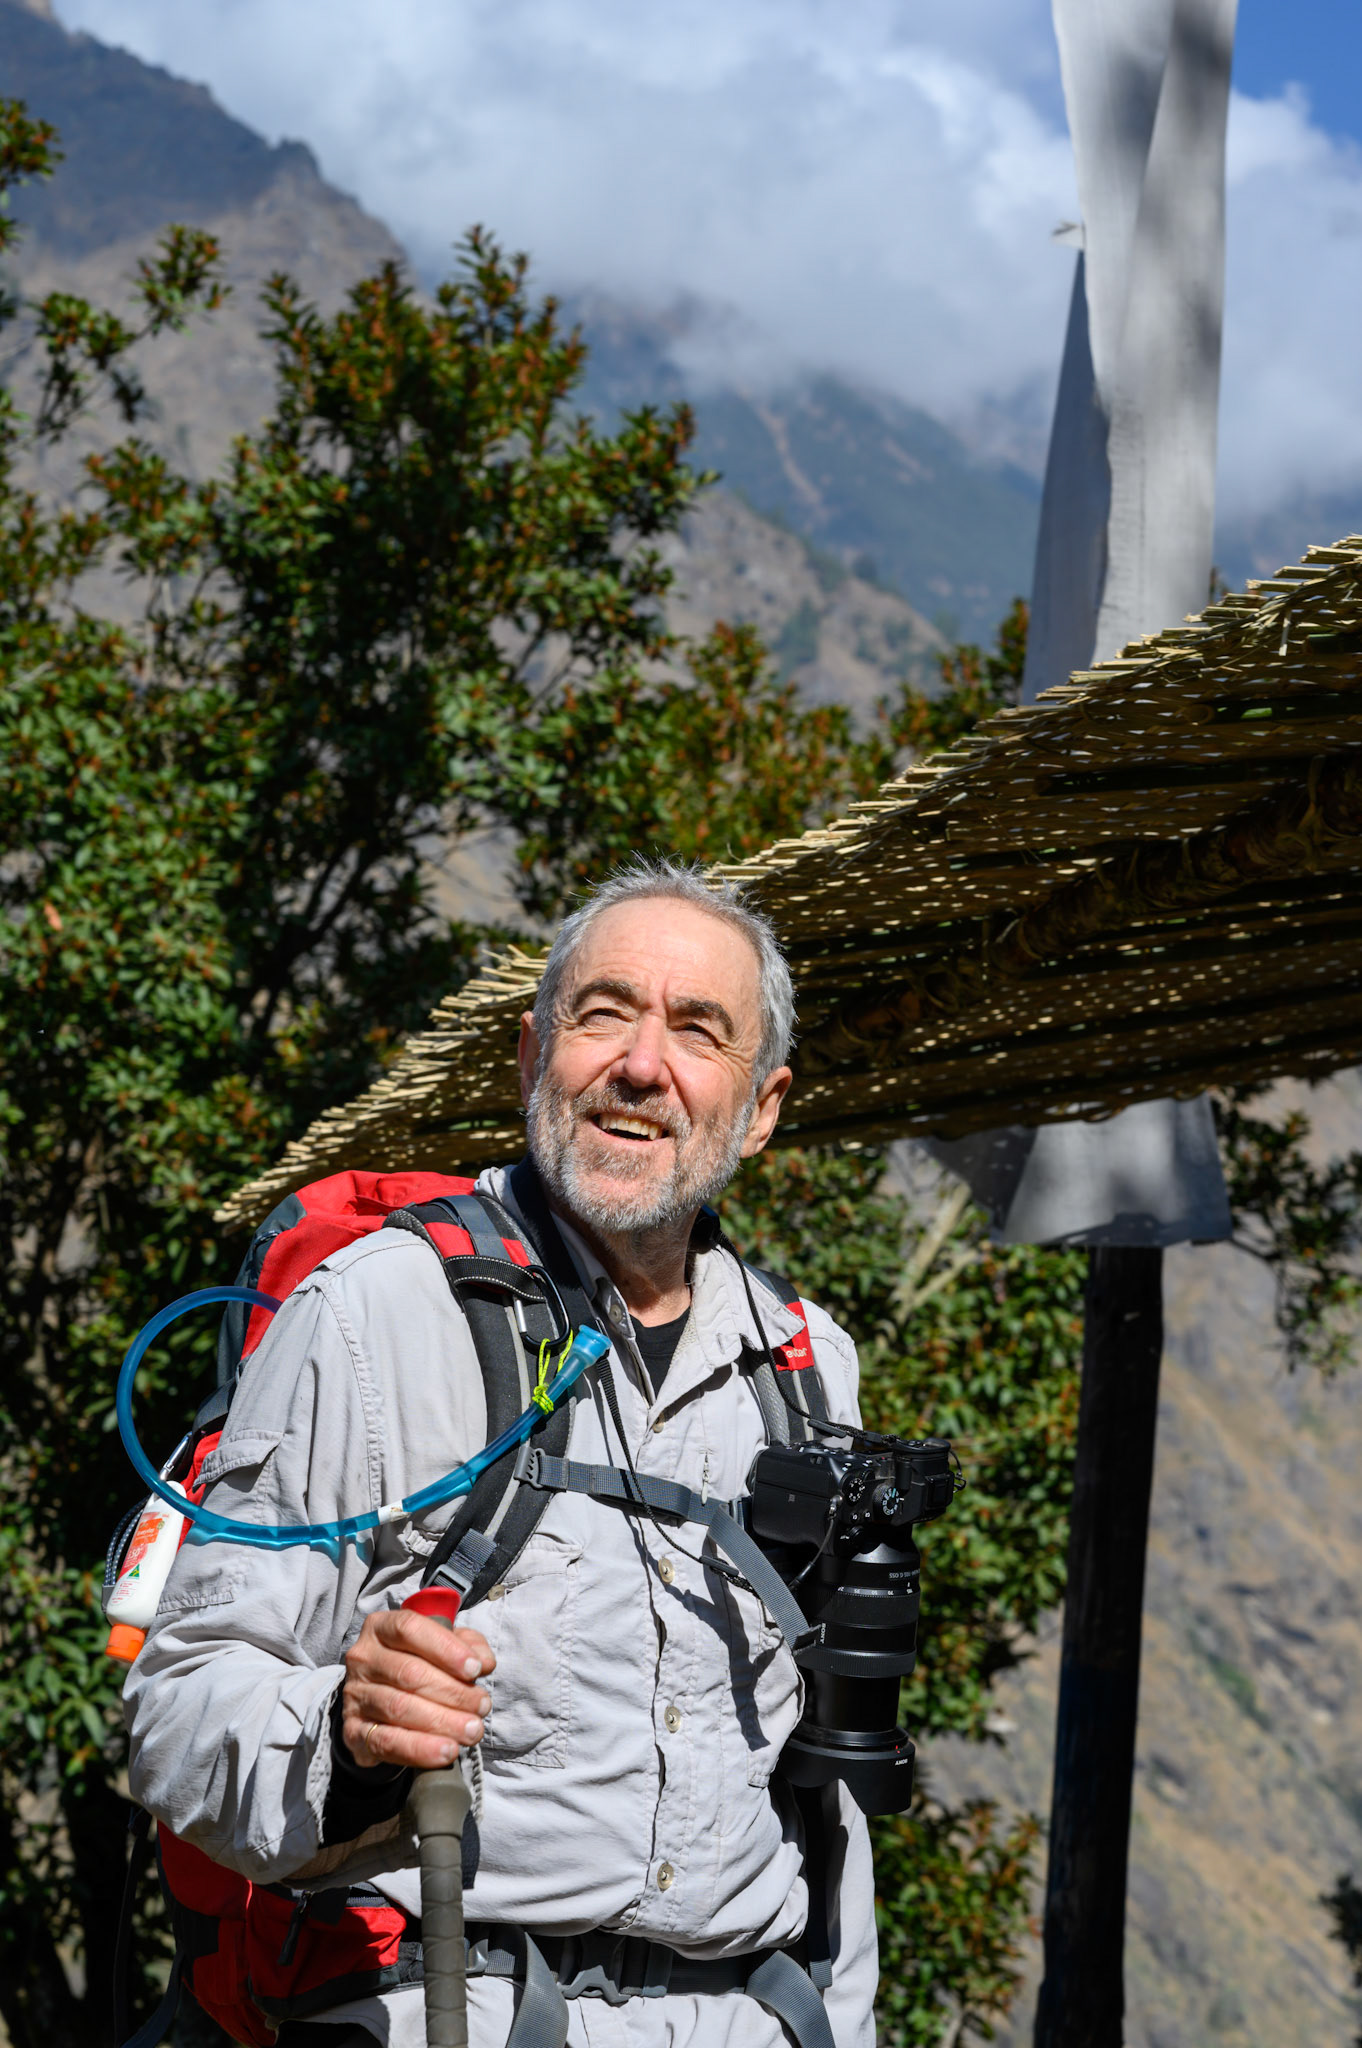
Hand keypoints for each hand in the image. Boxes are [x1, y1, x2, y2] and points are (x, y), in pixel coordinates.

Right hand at [342, 1606, 494, 1770]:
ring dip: (442, 1722)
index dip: (446, 1649)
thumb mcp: (444, 1646)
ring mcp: (355, 1695)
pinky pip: (386, 1741)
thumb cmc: (419, 1665)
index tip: (475, 1669)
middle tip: (482, 1706)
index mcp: (381, 1628)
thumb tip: (484, 1662)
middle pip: (409, 1672)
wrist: (382, 1704)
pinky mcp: (354, 1731)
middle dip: (453, 1692)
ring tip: (472, 1730)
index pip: (410, 1629)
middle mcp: (363, 1658)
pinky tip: (445, 1751)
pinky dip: (420, 1748)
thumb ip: (469, 1645)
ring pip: (399, 1708)